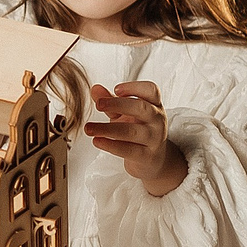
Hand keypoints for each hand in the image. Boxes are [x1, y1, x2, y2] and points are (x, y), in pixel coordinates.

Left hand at [87, 81, 187, 197]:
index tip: (116, 89)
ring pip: (132, 131)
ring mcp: (154, 139)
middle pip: (141, 107)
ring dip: (107, 129)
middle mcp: (157, 120)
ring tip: (88, 128)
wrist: (153, 159)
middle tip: (98, 104)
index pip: (151, 90)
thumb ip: (110, 101)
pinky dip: (111, 145)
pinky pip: (128, 150)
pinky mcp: (147, 156)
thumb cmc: (138, 130)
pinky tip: (97, 141)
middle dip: (118, 104)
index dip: (134, 87)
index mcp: (154, 105)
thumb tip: (95, 89)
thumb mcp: (124, 114)